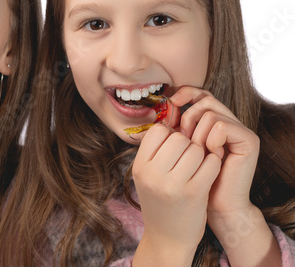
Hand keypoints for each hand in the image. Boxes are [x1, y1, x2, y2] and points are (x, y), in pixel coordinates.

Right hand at [132, 123, 221, 264]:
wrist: (167, 238)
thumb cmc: (159, 200)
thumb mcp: (146, 175)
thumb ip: (155, 150)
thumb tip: (172, 116)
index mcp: (139, 167)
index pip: (158, 130)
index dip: (170, 134)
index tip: (174, 146)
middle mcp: (152, 175)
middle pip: (179, 137)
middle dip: (187, 143)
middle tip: (187, 157)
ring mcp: (173, 185)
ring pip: (196, 148)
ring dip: (201, 153)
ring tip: (197, 166)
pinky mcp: (194, 193)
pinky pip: (210, 163)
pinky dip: (213, 164)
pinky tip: (208, 172)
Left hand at [171, 86, 259, 217]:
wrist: (213, 206)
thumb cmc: (191, 180)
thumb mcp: (179, 149)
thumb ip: (176, 127)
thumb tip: (166, 104)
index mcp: (213, 121)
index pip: (199, 93)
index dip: (184, 95)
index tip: (170, 105)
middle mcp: (229, 122)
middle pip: (205, 99)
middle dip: (188, 118)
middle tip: (184, 140)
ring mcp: (240, 130)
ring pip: (210, 112)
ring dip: (197, 133)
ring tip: (198, 152)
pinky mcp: (248, 140)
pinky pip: (221, 126)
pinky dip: (211, 139)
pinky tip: (212, 155)